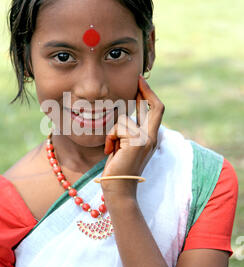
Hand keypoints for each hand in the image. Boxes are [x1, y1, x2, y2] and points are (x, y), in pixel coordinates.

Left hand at [101, 75, 164, 197]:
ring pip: (124, 121)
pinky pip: (117, 129)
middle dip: (145, 91)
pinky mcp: (136, 142)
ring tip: (112, 148)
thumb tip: (124, 116)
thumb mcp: (125, 146)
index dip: (149, 95)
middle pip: (155, 107)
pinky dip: (110, 139)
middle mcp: (152, 137)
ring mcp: (146, 140)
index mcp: (150, 137)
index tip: (140, 83)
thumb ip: (128, 132)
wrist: (118, 188)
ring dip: (113, 133)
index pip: (156, 111)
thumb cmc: (118, 168)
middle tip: (137, 79)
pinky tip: (110, 151)